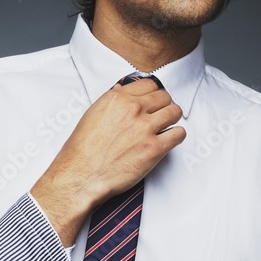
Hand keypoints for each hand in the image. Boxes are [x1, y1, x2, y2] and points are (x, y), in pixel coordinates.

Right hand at [31, 79, 184, 244]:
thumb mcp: (93, 115)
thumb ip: (112, 101)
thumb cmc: (83, 150)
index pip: (149, 84)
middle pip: (164, 96)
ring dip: (172, 119)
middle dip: (164, 105)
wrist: (81, 176)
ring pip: (175, 112)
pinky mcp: (154, 148)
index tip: (152, 101)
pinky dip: (176, 136)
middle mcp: (133, 109)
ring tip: (166, 127)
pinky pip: (179, 134)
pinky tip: (168, 140)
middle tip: (160, 115)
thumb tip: (123, 91)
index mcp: (117, 98)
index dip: (152, 93)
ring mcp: (145, 128)